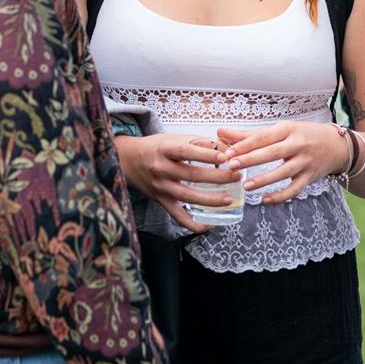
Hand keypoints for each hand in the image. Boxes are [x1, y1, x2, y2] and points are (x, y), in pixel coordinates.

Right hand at [115, 133, 239, 232]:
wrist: (127, 160)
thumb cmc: (155, 148)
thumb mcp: (173, 139)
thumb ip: (198, 143)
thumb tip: (224, 147)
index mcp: (164, 150)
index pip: (186, 152)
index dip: (206, 155)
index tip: (225, 157)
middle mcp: (161, 169)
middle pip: (191, 175)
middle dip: (217, 177)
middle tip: (236, 176)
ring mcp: (161, 187)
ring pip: (187, 197)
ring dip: (210, 200)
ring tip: (229, 199)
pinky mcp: (161, 201)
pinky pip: (178, 217)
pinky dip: (194, 224)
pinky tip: (210, 224)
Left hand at [217, 121, 350, 204]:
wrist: (337, 145)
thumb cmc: (302, 135)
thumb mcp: (279, 130)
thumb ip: (249, 134)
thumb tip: (219, 132)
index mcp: (287, 129)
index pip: (263, 137)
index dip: (245, 145)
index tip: (227, 152)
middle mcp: (298, 144)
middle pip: (272, 152)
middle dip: (251, 159)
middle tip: (232, 166)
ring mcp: (306, 161)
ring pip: (284, 172)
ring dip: (264, 180)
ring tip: (246, 186)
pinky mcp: (311, 177)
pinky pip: (295, 189)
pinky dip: (280, 196)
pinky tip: (265, 200)